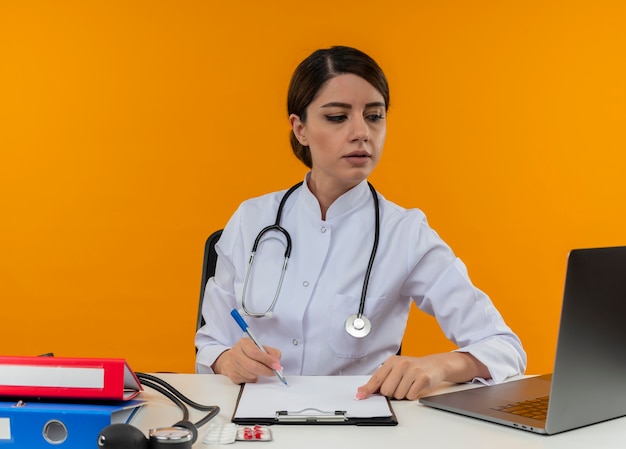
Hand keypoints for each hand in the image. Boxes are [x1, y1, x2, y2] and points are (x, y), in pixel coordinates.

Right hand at [212, 338, 282, 383]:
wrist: (232, 359)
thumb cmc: (250, 353)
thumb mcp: (261, 348)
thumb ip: (272, 353)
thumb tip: (276, 363)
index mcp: (243, 343)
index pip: (255, 352)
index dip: (267, 360)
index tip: (277, 366)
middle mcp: (235, 352)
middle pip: (252, 365)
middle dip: (266, 370)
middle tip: (274, 372)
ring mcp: (231, 364)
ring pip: (250, 374)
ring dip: (259, 375)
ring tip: (261, 371)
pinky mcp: (232, 375)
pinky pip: (246, 380)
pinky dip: (253, 379)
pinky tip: (253, 374)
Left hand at [356, 352, 489, 400]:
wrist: (435, 364)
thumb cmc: (413, 368)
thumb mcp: (396, 369)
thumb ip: (381, 379)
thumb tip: (364, 391)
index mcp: (391, 361)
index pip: (376, 378)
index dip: (367, 390)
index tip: (360, 396)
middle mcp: (401, 364)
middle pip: (386, 390)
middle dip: (391, 393)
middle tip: (399, 386)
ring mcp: (412, 370)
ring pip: (398, 395)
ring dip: (403, 394)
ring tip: (409, 385)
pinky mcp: (422, 377)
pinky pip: (410, 395)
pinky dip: (412, 395)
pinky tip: (416, 387)